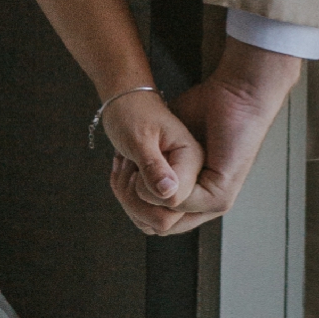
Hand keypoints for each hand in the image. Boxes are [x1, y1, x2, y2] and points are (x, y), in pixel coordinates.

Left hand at [100, 90, 203, 232]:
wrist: (129, 96)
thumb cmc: (136, 108)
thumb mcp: (141, 134)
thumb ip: (155, 165)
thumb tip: (169, 195)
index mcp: (195, 161)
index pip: (171, 203)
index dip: (146, 191)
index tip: (135, 166)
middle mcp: (193, 179)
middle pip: (163, 220)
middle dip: (134, 199)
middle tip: (125, 167)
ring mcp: (180, 186)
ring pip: (153, 221)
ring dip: (129, 199)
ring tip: (123, 166)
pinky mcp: (164, 189)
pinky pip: (146, 213)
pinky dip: (129, 198)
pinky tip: (123, 172)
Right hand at [108, 43, 299, 237]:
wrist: (236, 94)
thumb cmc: (203, 109)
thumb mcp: (169, 136)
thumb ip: (154, 157)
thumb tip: (128, 171)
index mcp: (193, 192)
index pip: (157, 216)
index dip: (135, 201)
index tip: (120, 173)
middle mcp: (204, 202)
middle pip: (159, 224)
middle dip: (137, 205)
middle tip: (122, 173)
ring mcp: (213, 203)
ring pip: (167, 219)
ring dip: (147, 199)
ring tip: (133, 171)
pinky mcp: (220, 197)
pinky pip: (181, 204)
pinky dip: (163, 192)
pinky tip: (155, 170)